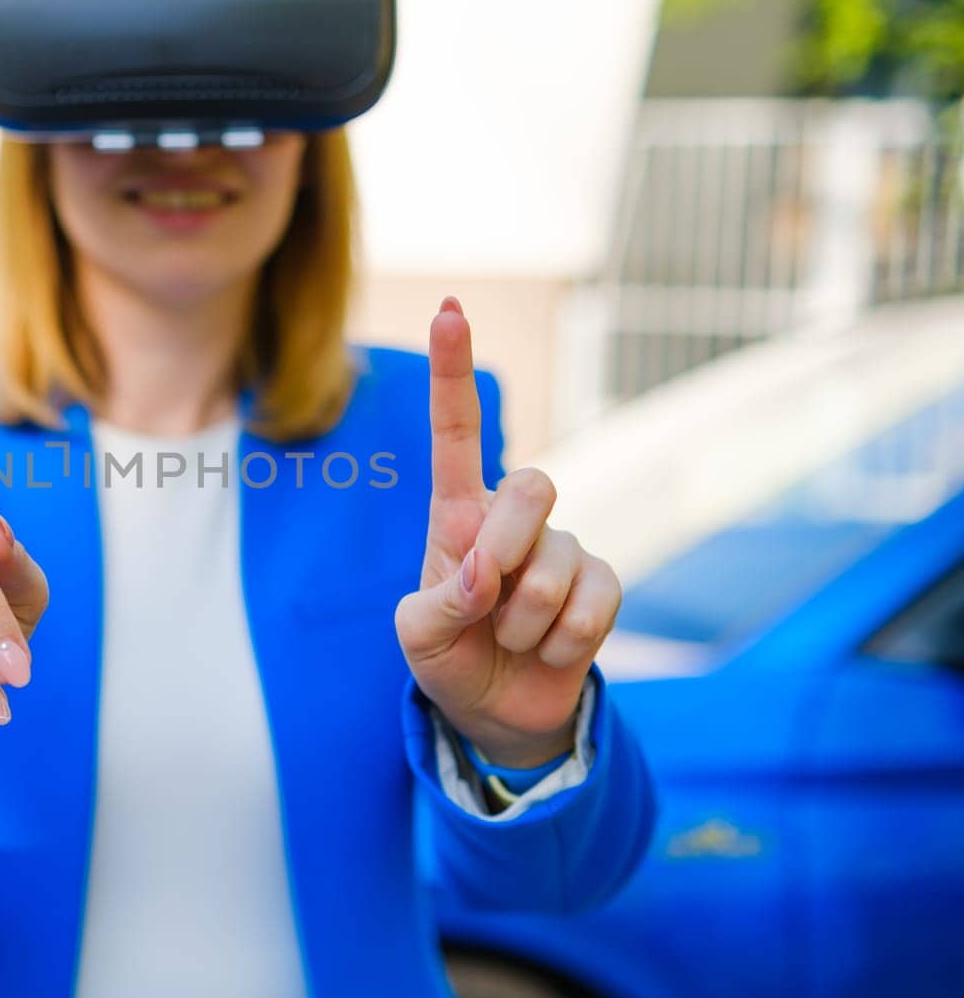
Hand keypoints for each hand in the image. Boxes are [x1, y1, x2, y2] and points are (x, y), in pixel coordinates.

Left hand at [394, 298, 621, 768]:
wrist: (496, 711)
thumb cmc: (447, 659)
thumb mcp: (418, 637)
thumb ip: (439, 603)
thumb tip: (485, 575)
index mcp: (457, 516)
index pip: (455, 434)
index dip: (453, 373)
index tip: (448, 308)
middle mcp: (513, 521)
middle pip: (532, 485)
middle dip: (507, 549)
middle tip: (486, 601)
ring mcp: (563, 549)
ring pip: (557, 563)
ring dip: (526, 620)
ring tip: (510, 639)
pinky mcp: (601, 586)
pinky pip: (594, 602)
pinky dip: (563, 641)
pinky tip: (547, 649)